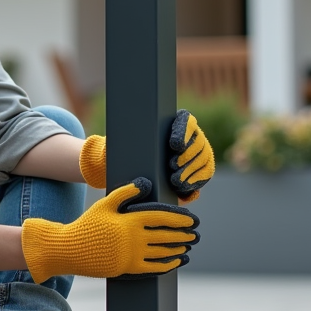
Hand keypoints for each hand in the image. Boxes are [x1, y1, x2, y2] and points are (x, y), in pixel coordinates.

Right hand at [20, 177, 197, 282]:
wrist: (70, 249)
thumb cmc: (87, 224)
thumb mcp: (104, 204)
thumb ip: (125, 193)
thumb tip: (144, 183)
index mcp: (129, 220)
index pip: (161, 217)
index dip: (179, 218)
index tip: (192, 219)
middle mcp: (133, 238)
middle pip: (166, 235)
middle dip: (183, 234)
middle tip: (196, 234)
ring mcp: (131, 254)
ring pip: (163, 252)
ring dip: (178, 249)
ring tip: (189, 246)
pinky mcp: (127, 268)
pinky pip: (154, 267)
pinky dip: (168, 264)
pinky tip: (176, 261)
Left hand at [78, 110, 215, 201]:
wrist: (125, 169)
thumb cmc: (119, 153)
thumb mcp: (115, 145)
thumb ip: (113, 144)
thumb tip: (106, 145)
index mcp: (172, 122)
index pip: (186, 121)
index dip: (183, 131)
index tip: (173, 144)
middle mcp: (188, 136)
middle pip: (198, 142)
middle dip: (188, 155)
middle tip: (172, 165)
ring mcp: (195, 154)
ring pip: (204, 159)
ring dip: (192, 171)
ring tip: (175, 181)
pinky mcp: (197, 171)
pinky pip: (204, 176)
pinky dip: (196, 183)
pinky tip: (186, 190)